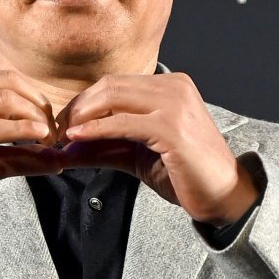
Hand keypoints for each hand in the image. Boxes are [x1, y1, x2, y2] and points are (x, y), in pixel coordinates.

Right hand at [0, 69, 71, 262]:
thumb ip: (19, 157)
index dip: (36, 98)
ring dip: (37, 119)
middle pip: (10, 84)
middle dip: (41, 106)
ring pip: (6, 100)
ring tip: (51, 142)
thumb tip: (58, 158)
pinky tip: (41, 143)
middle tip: (57, 134)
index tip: (52, 125)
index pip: (5, 80)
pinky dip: (25, 133)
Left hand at [48, 70, 260, 225]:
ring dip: (81, 116)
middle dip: (77, 106)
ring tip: (61, 135)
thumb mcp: (137, 155)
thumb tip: (65, 147)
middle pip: (110, 85)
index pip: (114, 83)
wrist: (224, 195)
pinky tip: (76, 137)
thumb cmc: (185, 175)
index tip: (62, 123)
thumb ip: (104, 147)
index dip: (83, 101)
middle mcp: (174, 86)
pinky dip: (96, 129)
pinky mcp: (172, 127)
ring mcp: (175, 104)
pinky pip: (123, 122)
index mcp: (170, 85)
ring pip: (114, 97)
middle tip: (54, 129)